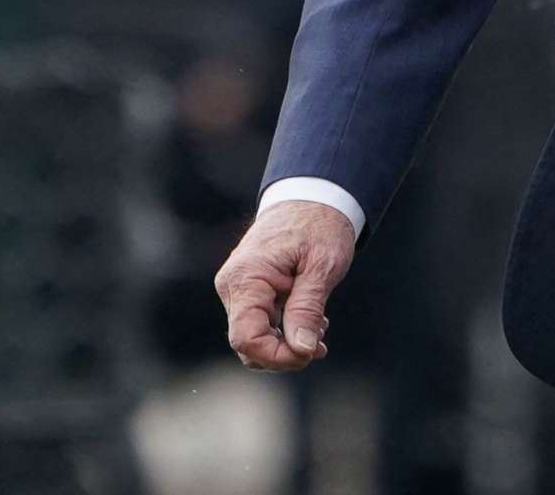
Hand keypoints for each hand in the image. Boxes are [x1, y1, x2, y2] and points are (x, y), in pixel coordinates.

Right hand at [215, 200, 355, 370]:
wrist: (311, 197)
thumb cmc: (318, 226)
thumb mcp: (322, 267)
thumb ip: (307, 308)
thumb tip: (301, 349)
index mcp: (246, 278)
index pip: (246, 339)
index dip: (277, 356)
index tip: (311, 353)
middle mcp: (233, 286)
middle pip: (248, 344)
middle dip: (285, 352)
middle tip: (321, 344)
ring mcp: (237, 289)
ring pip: (254, 337)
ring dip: (287, 342)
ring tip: (320, 327)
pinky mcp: (247, 291)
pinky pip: (259, 323)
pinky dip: (284, 329)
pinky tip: (310, 320)